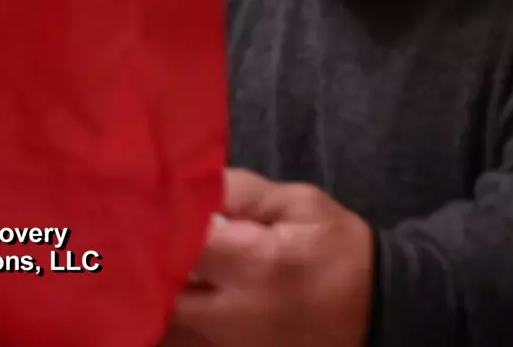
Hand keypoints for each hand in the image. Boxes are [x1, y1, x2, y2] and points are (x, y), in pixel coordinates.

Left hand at [165, 169, 374, 346]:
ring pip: (164, 320)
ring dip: (152, 290)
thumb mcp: (300, 203)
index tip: (144, 201)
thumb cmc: (337, 249)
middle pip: (158, 288)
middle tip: (136, 233)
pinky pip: (180, 338)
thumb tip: (185, 182)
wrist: (376, 309)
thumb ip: (240, 191)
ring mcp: (228, 343)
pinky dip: (168, 317)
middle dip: (144, 260)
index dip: (154, 221)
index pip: (180, 242)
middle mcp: (234, 311)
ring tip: (148, 262)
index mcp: (256, 263)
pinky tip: (169, 293)